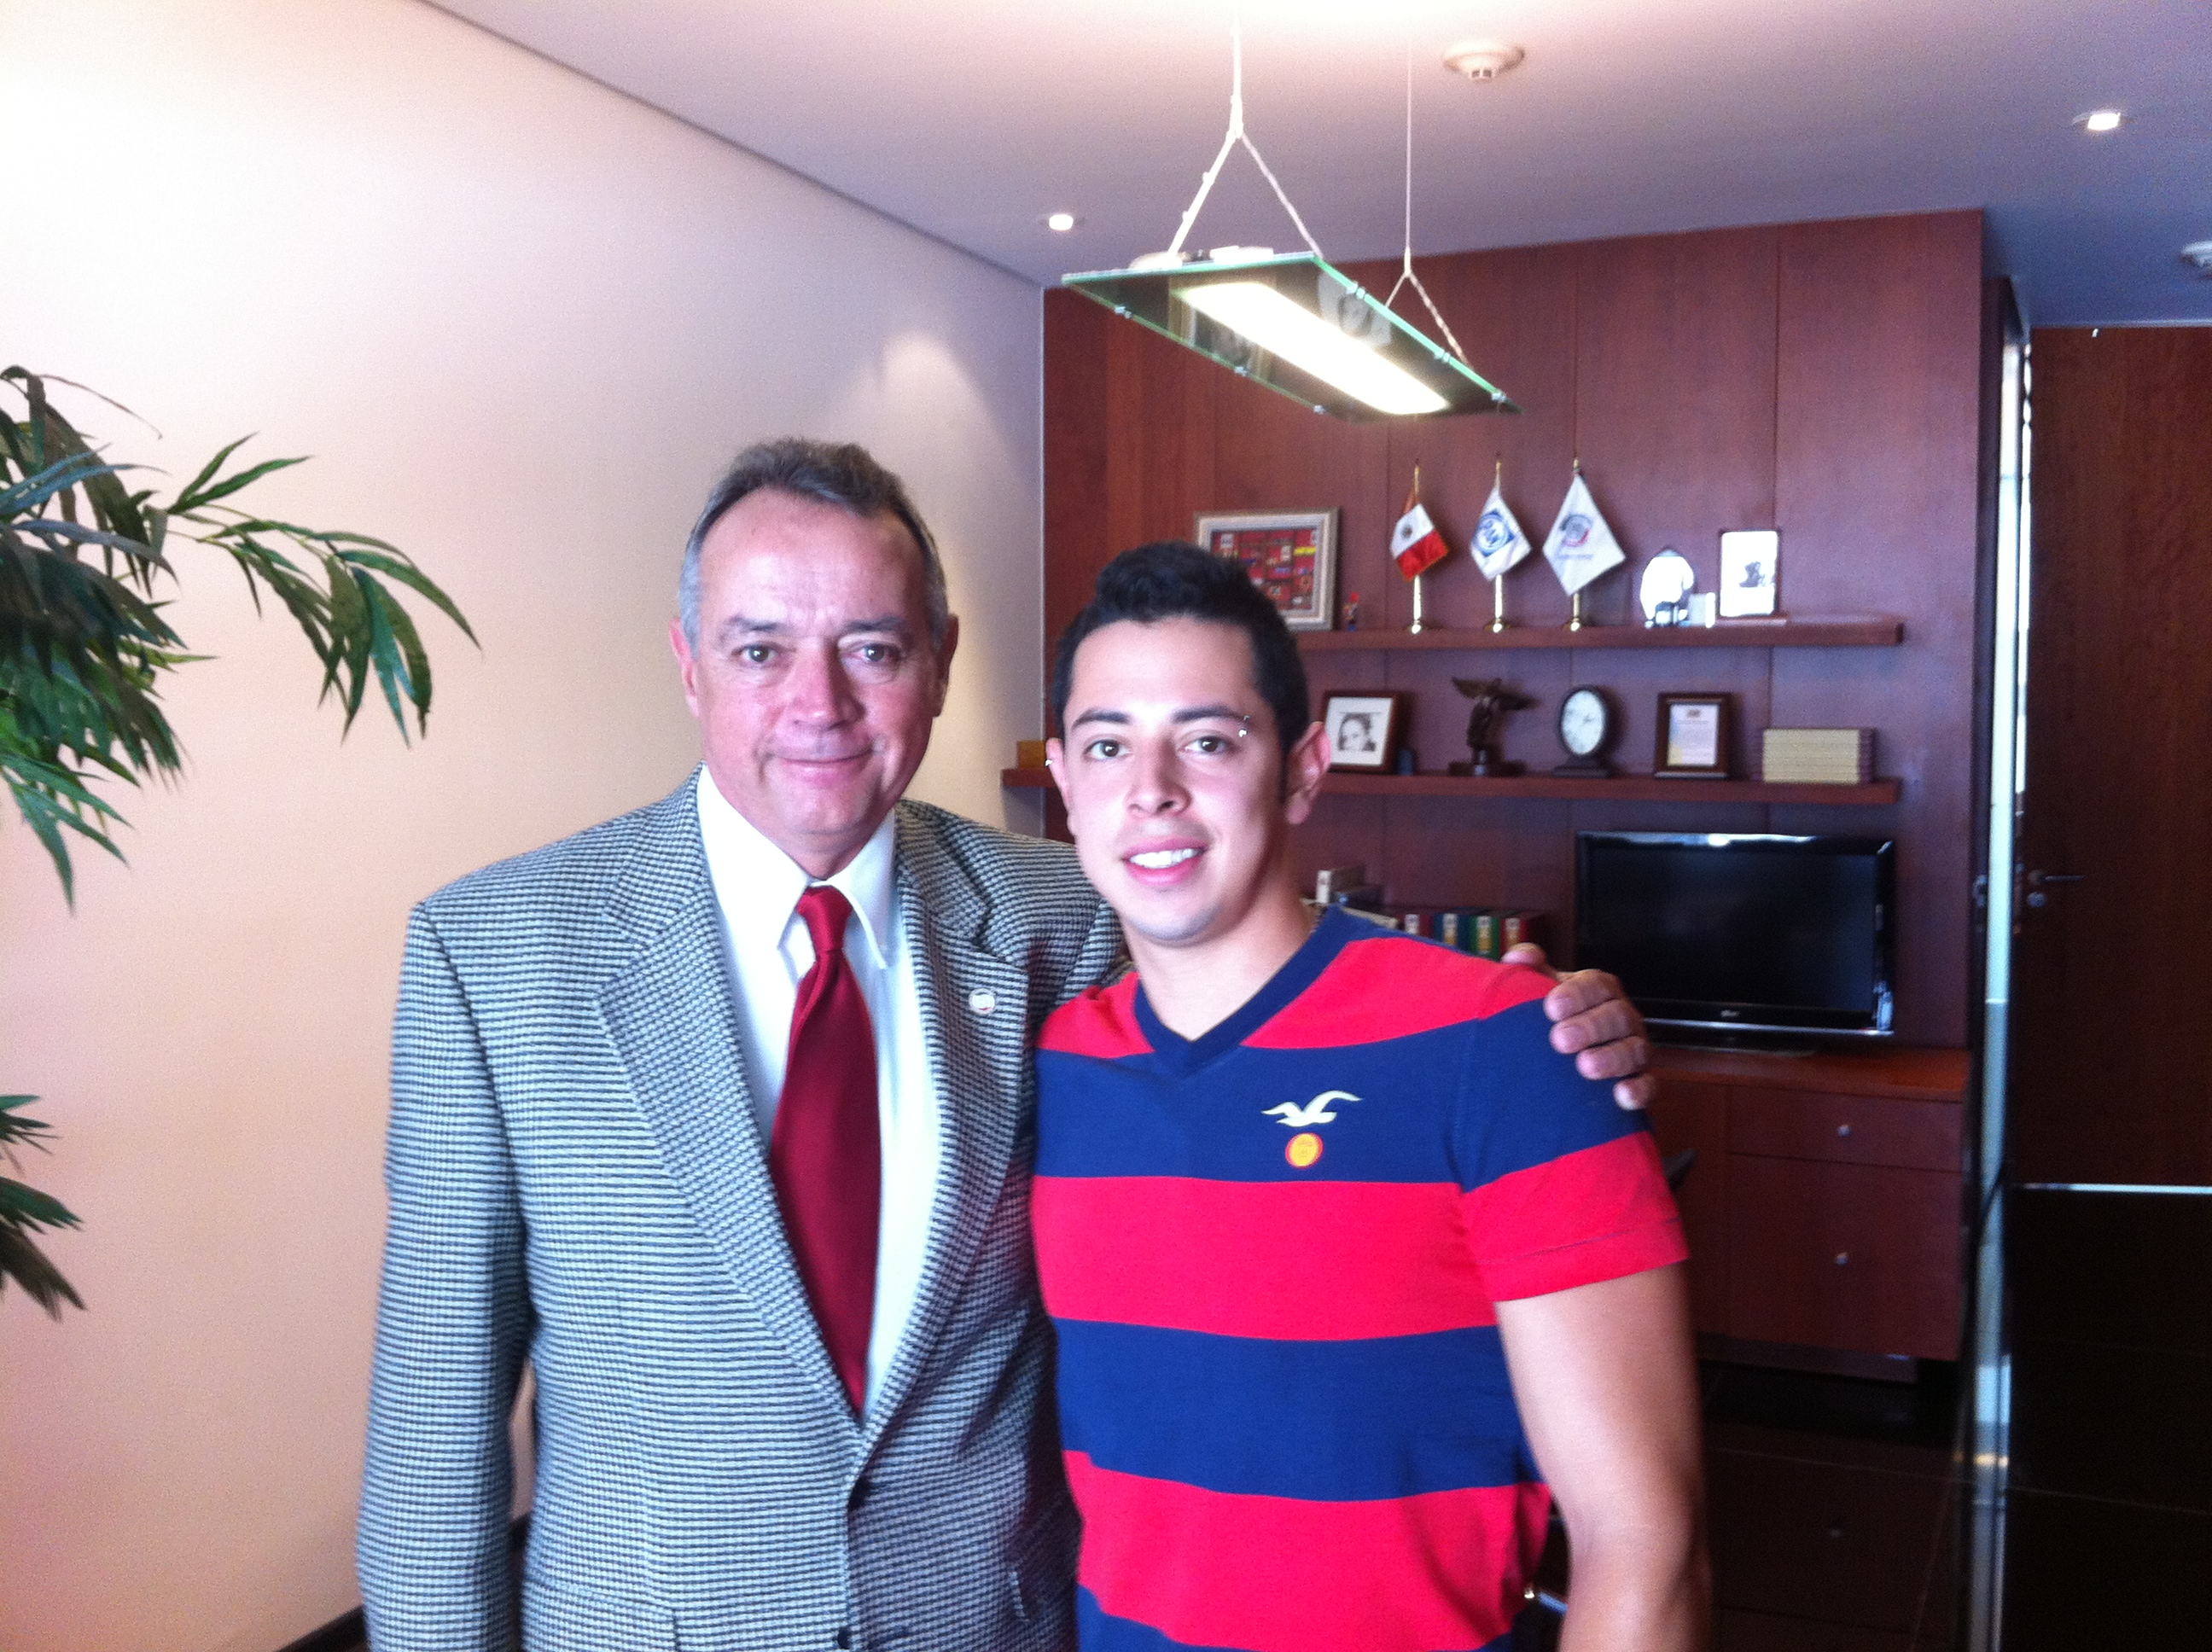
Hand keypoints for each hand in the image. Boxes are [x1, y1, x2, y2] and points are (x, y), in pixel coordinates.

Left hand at [1502, 943, 1654, 1110]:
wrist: (1563, 1062)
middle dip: (1591, 1026)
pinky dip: (1638, 1090)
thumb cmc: (1554, 1020)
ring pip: (1635, 1050)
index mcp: (1601, 991)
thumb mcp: (1540, 991)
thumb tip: (1521, 956)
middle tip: (1560, 1040)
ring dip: (1612, 1058)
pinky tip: (1621, 1095)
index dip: (1577, 994)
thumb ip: (1528, 971)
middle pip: (1617, 1015)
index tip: (1551, 1008)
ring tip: (1585, 1067)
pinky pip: (1648, 1085)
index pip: (1597, 984)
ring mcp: (1635, 1049)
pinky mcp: (1641, 1080)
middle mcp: (1623, 1017)